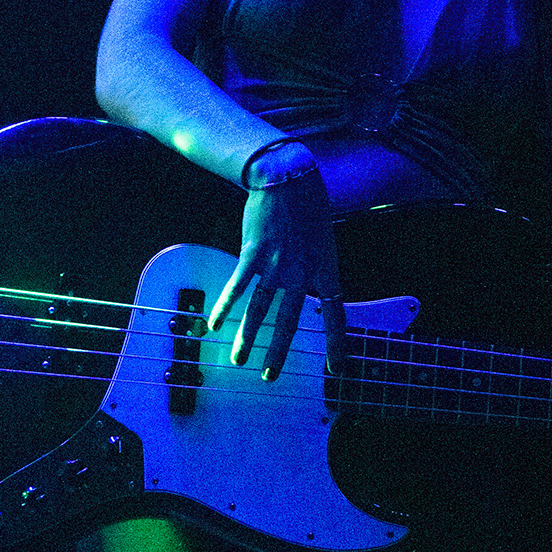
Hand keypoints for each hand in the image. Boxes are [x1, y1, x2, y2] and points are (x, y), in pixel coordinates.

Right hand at [207, 147, 345, 381]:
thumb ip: (317, 266)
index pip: (335, 313)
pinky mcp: (253, 253)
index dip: (335, 342)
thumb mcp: (325, 238)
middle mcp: (302, 271)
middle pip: (291, 320)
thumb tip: (311, 289)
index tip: (336, 368)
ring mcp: (277, 263)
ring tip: (239, 360)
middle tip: (270, 376)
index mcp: (326, 267)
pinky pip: (238, 285)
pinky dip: (225, 305)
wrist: (288, 175)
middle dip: (280, 351)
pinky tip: (215, 323)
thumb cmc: (309, 204)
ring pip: (260, 309)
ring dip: (248, 337)